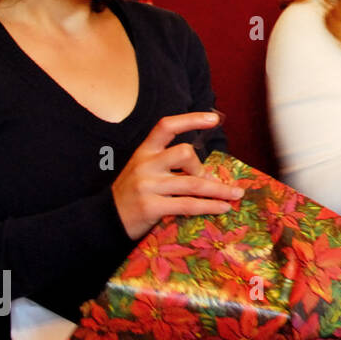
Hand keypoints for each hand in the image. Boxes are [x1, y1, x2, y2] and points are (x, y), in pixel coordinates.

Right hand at [111, 112, 245, 239]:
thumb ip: (170, 165)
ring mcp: (147, 186)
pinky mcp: (151, 207)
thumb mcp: (145, 171)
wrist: (105, 220)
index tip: (214, 119)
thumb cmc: (133, 194)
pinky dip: (210, 206)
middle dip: (201, 166)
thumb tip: (208, 172)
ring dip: (219, 190)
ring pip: (192, 183)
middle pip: (184, 153)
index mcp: (144, 152)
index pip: (166, 126)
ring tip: (236, 194)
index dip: (191, 119)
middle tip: (206, 180)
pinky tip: (223, 207)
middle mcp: (145, 165)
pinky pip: (188, 204)